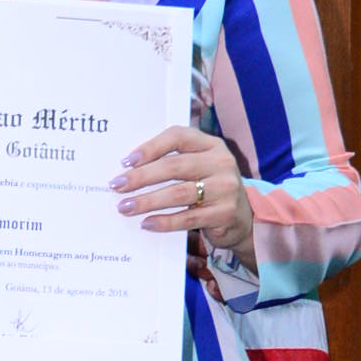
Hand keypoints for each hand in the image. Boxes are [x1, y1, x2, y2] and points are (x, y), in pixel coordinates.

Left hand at [113, 128, 253, 265]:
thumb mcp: (198, 168)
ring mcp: (225, 188)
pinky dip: (164, 221)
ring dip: (147, 201)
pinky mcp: (224, 214)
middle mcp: (221, 162)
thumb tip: (129, 169)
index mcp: (211, 145)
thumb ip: (173, 161)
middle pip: (174, 166)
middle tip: (117, 185)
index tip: (126, 161)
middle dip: (141, 177)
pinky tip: (146, 224)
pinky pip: (187, 218)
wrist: (243, 218)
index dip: (150, 147)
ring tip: (125, 207)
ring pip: (178, 193)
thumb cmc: (210, 189)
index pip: (178, 136)